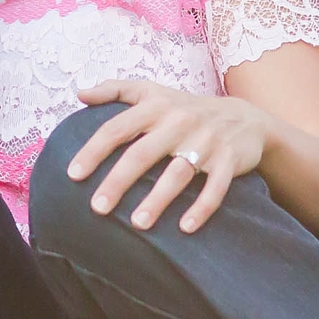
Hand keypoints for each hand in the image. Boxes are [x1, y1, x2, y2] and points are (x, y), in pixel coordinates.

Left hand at [67, 80, 270, 233]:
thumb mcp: (153, 91)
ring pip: (178, 173)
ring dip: (157, 200)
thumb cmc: (186, 108)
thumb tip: (79, 92)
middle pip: (143, 154)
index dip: (94, 151)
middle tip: (98, 208)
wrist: (245, 117)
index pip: (118, 128)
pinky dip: (202, 208)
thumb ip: (115, 90)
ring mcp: (207, 141)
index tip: (73, 175)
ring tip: (137, 224)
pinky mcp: (230, 160)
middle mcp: (179, 122)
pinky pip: (215, 188)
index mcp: (156, 106)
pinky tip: (185, 228)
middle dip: (118, 181)